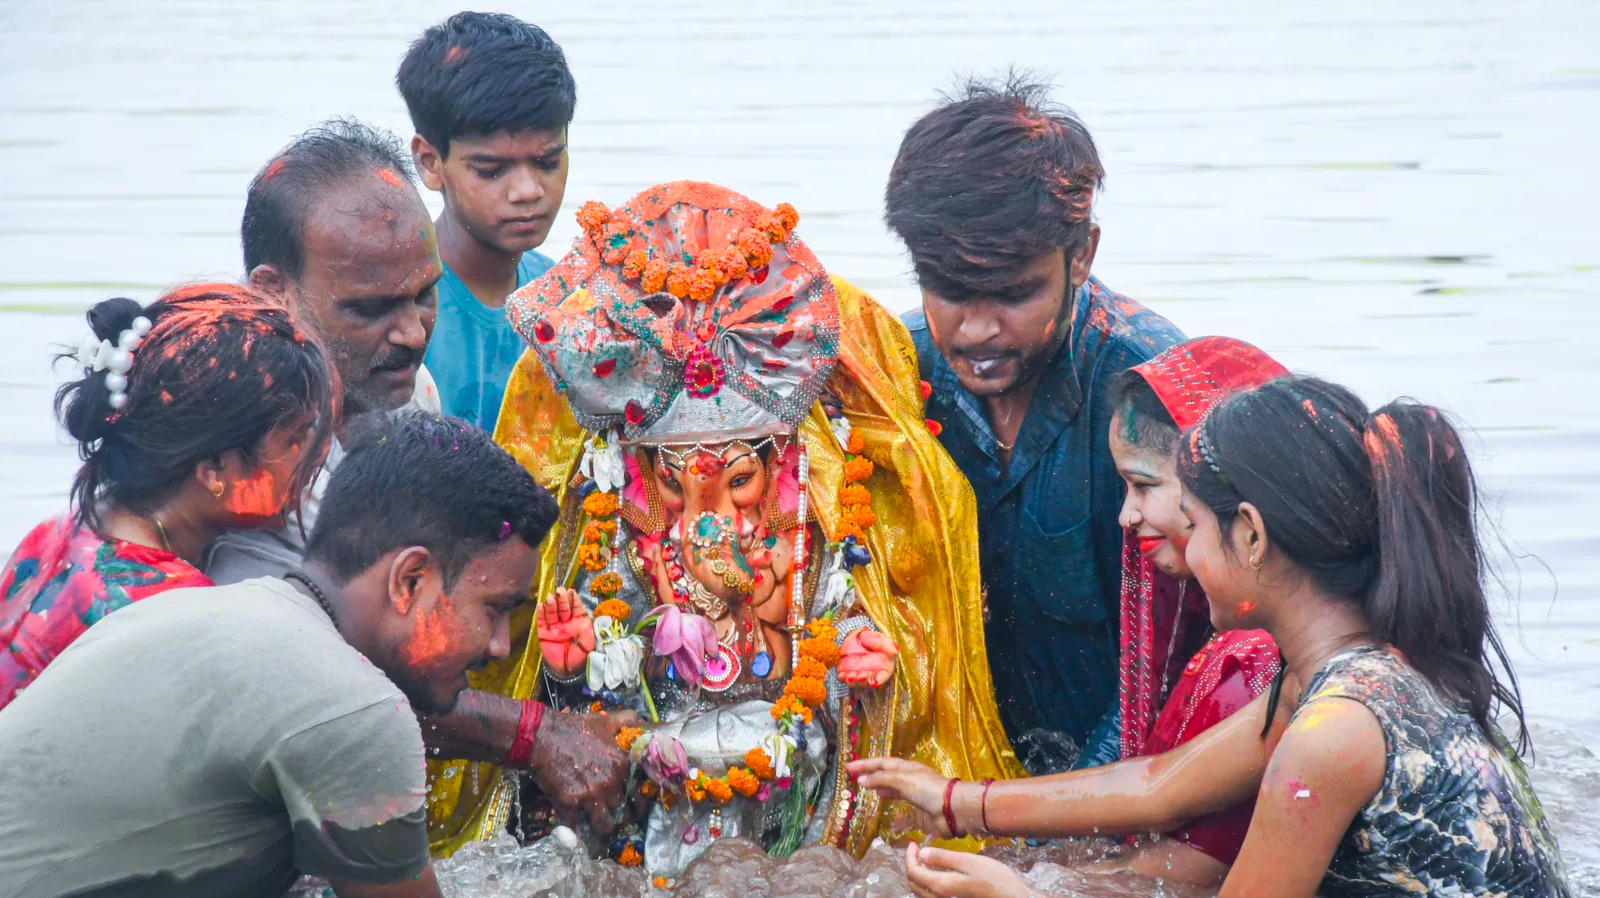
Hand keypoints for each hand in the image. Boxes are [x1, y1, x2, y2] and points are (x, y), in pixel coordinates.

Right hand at [525, 708, 636, 835]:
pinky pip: (577, 826)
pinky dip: (576, 829)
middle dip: (619, 816)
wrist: (544, 736)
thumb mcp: (605, 721)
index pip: (639, 795)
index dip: (638, 805)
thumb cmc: (575, 728)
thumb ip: (627, 720)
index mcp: (622, 766)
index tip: (635, 810)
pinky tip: (576, 827)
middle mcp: (610, 783)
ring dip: (602, 828)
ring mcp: (590, 795)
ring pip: (604, 825)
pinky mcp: (569, 804)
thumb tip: (641, 720)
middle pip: (623, 812)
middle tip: (614, 817)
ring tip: (599, 827)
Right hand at [536, 588, 593, 677]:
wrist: (565, 671)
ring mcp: (554, 627)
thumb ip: (588, 637)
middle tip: (560, 591)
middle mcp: (566, 622)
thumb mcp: (587, 648)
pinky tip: (540, 606)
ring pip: (552, 613)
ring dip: (551, 604)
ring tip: (550, 597)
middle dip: (562, 599)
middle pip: (564, 608)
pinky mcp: (543, 634)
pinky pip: (541, 622)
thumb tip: (585, 624)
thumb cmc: (579, 659)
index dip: (574, 600)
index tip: (571, 591)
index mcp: (579, 623)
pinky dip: (541, 614)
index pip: (576, 608)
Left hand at [838, 629, 897, 687]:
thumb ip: (887, 645)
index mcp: (882, 669)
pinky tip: (842, 676)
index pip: (881, 678)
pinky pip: (843, 677)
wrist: (857, 637)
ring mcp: (857, 674)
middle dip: (863, 681)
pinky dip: (842, 678)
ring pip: (855, 682)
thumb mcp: (881, 640)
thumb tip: (895, 649)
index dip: (877, 681)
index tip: (874, 682)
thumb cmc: (873, 640)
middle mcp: (869, 674)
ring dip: (852, 681)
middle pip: (867, 682)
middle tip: (860, 676)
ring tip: (850, 676)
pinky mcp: (845, 671)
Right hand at [848, 756, 955, 837]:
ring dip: (880, 789)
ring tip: (867, 790)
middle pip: (886, 774)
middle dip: (870, 775)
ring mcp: (915, 795)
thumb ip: (882, 779)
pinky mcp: (919, 812)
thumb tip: (862, 780)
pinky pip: (902, 811)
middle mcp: (910, 779)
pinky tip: (885, 815)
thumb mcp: (902, 780)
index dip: (864, 764)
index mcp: (906, 767)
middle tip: (854, 778)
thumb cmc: (927, 790)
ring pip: (893, 790)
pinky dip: (892, 812)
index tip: (848, 767)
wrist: (951, 810)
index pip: (881, 763)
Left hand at [903, 845, 1035, 897]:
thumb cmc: (996, 879)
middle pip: (913, 884)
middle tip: (917, 849)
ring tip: (924, 859)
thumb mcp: (970, 862)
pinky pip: (931, 897)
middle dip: (911, 865)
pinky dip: (927, 884)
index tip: (914, 843)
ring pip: (920, 892)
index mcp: (941, 886)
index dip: (909, 856)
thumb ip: (944, 858)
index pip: (913, 872)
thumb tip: (922, 853)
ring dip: (918, 875)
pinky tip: (936, 874)